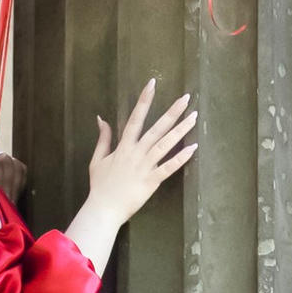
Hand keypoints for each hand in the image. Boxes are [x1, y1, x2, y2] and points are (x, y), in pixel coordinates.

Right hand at [83, 81, 197, 234]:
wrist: (103, 209)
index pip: (135, 118)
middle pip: (156, 128)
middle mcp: (136, 153)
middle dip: (172, 112)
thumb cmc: (100, 185)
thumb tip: (101, 118)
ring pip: (165, 144)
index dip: (144, 100)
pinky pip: (169, 167)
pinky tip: (194, 148)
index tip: (152, 84)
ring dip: (180, 130)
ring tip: (194, 117)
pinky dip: (181, 158)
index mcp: (124, 146)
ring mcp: (145, 166)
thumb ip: (103, 138)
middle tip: (186, 98)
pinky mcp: (151, 181)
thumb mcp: (97, 159)